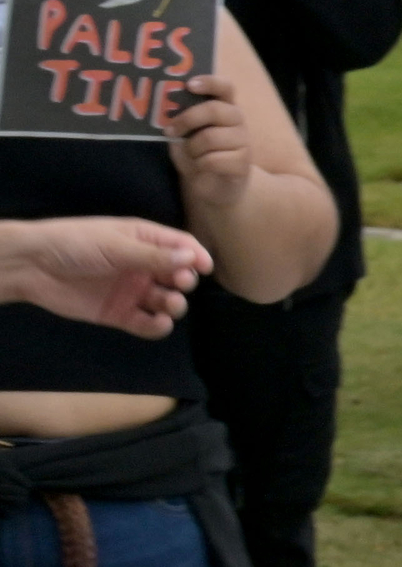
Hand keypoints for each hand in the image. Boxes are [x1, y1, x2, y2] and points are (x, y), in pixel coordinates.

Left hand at [0, 215, 205, 335]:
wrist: (32, 266)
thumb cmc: (73, 244)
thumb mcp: (116, 245)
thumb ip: (153, 255)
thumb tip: (191, 260)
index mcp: (142, 240)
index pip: (180, 247)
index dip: (196, 257)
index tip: (204, 268)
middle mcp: (141, 265)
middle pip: (178, 275)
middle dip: (184, 280)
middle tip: (178, 283)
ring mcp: (131, 290)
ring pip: (166, 301)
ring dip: (174, 304)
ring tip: (168, 304)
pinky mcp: (119, 313)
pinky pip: (146, 323)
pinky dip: (157, 326)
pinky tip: (158, 323)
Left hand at [166, 68, 256, 215]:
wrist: (214, 188)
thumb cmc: (198, 155)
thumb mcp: (185, 134)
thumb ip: (180, 120)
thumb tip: (165, 110)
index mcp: (225, 108)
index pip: (225, 88)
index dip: (210, 82)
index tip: (189, 85)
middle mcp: (238, 121)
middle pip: (215, 110)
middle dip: (187, 119)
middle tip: (170, 130)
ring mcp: (244, 142)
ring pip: (210, 137)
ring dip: (192, 148)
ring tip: (191, 154)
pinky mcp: (243, 164)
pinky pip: (213, 160)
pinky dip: (200, 165)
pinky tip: (201, 167)